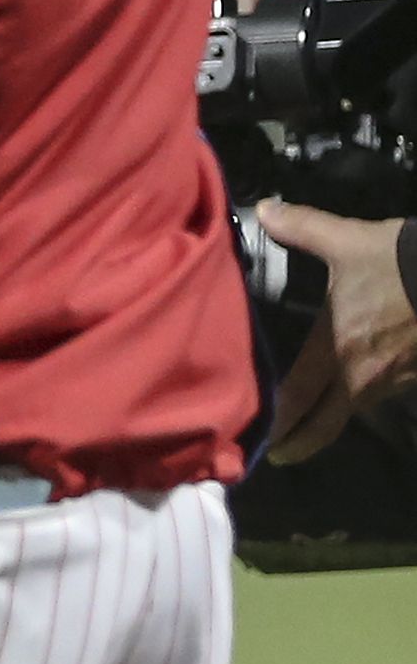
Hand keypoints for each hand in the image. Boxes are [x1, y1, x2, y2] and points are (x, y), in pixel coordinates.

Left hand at [260, 199, 416, 462]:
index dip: (279, 422)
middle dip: (303, 440)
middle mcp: (364, 375)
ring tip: (313, 414)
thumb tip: (264, 211)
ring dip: (334, 413)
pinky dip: (365, 395)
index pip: (297, 396)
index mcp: (336, 349)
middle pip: (328, 421)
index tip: (263, 444)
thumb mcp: (347, 240)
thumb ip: (301, 227)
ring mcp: (398, 380)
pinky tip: (358, 387)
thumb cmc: (401, 263)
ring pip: (357, 406)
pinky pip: (386, 391)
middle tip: (281, 453)